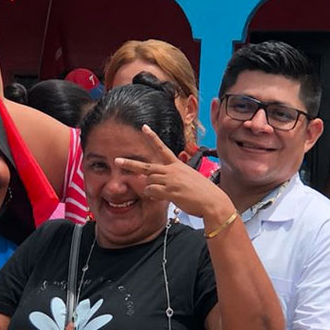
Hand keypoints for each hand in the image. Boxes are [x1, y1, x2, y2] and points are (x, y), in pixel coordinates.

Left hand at [113, 126, 232, 225]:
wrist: (212, 201)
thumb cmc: (202, 192)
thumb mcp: (188, 179)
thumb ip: (173, 178)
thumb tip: (158, 183)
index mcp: (177, 165)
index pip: (162, 148)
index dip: (152, 138)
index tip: (144, 127)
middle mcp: (172, 170)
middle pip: (146, 167)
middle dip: (130, 164)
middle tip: (117, 161)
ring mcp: (170, 180)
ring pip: (149, 181)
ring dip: (150, 188)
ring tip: (161, 193)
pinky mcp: (170, 191)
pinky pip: (152, 191)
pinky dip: (152, 195)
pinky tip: (160, 197)